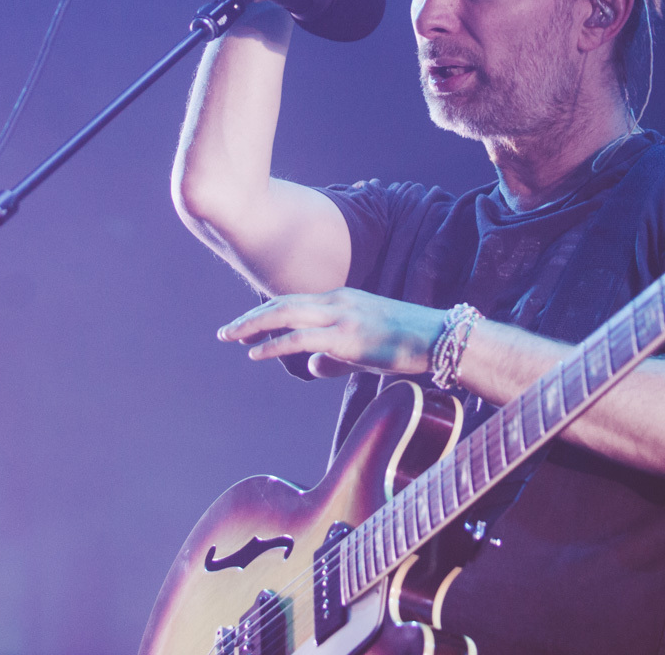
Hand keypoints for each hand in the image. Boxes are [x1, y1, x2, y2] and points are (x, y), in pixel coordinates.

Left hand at [218, 288, 443, 378]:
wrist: (438, 337)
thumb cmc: (407, 343)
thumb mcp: (364, 348)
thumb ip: (335, 356)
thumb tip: (311, 366)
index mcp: (341, 298)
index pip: (294, 301)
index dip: (266, 313)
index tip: (244, 326)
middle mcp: (337, 301)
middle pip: (282, 303)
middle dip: (251, 317)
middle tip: (226, 332)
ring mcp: (341, 316)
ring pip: (285, 314)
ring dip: (254, 326)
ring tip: (231, 337)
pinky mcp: (346, 336)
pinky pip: (300, 338)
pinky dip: (274, 344)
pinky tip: (255, 353)